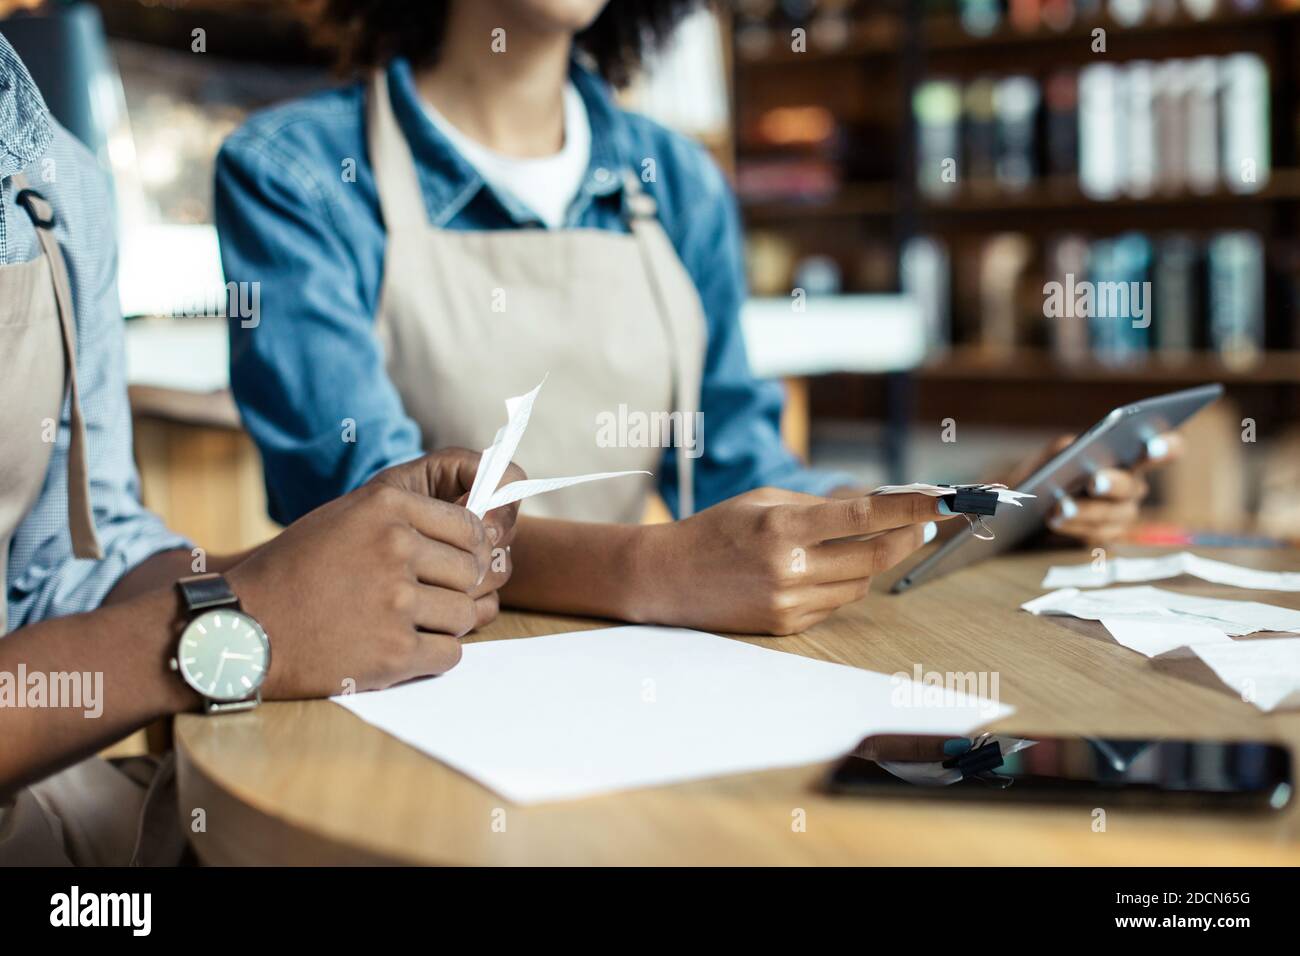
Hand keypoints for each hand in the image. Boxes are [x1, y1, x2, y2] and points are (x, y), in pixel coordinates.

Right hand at [227, 449, 523, 698]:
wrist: (239, 629)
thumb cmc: (294, 573)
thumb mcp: (345, 519)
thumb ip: (407, 519)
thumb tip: (478, 532)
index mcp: (386, 507)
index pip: (471, 528)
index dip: (469, 552)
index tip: (453, 566)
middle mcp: (395, 547)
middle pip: (473, 572)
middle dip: (457, 589)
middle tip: (425, 601)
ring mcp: (396, 601)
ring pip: (466, 615)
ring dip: (445, 624)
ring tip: (404, 624)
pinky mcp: (395, 652)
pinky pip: (451, 654)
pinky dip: (432, 656)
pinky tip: (398, 649)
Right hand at [633, 488, 954, 635]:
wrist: (668, 578)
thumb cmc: (716, 530)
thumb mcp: (763, 501)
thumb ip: (819, 506)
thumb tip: (877, 510)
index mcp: (783, 526)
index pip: (864, 517)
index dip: (909, 508)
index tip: (943, 499)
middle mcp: (790, 568)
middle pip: (873, 556)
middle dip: (906, 537)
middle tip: (923, 523)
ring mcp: (789, 602)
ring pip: (859, 583)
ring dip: (872, 561)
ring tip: (869, 542)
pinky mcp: (787, 626)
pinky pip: (835, 603)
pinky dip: (842, 584)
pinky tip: (825, 569)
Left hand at [1006, 432, 1182, 547]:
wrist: (1034, 502)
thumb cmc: (1053, 469)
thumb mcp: (1057, 451)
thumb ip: (1069, 446)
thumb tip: (1078, 451)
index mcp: (1132, 457)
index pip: (1167, 449)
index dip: (1166, 448)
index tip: (1152, 445)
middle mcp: (1133, 486)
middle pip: (1131, 486)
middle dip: (1112, 484)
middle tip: (1094, 481)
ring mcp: (1122, 513)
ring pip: (1111, 514)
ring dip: (1084, 510)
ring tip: (1060, 506)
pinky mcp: (1106, 535)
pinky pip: (1095, 533)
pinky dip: (1072, 525)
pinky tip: (1054, 519)